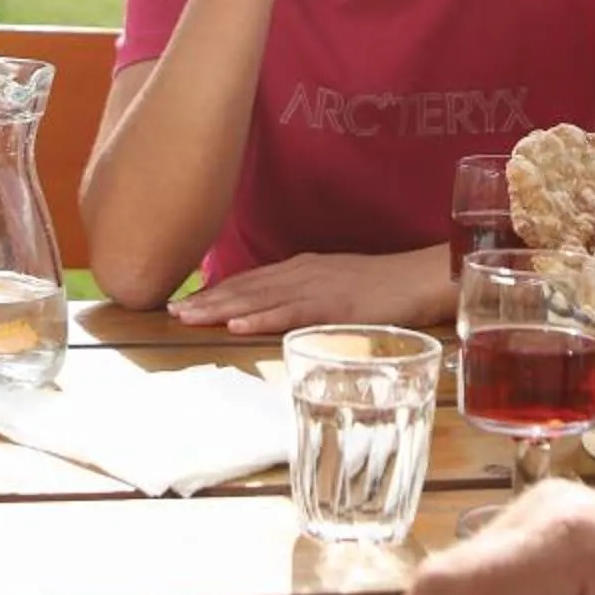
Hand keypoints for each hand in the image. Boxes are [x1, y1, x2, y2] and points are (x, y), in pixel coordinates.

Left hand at [169, 245, 452, 334]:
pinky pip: (292, 312)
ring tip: (187, 318)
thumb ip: (310, 300)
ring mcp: (319, 287)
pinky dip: (261, 317)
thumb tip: (283, 315)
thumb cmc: (389, 289)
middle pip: (246, 286)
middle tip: (168, 311)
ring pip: (260, 297)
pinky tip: (237, 324)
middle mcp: (304, 273)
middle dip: (206, 299)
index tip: (182, 302)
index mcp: (304, 270)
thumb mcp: (341, 290)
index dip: (215, 291)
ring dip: (221, 308)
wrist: (427, 278)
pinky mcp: (336, 306)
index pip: (250, 281)